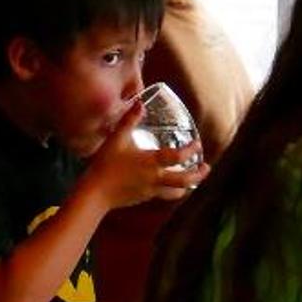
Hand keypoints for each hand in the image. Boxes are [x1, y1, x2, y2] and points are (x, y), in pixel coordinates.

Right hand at [81, 104, 209, 210]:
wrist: (95, 193)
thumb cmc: (106, 165)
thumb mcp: (116, 139)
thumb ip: (129, 121)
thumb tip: (139, 103)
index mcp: (151, 162)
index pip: (178, 157)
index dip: (191, 150)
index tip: (198, 144)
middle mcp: (155, 178)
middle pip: (185, 180)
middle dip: (199, 174)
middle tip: (206, 167)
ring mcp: (150, 191)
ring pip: (176, 192)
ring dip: (188, 186)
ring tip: (192, 180)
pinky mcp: (144, 198)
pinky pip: (163, 195)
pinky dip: (172, 190)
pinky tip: (167, 184)